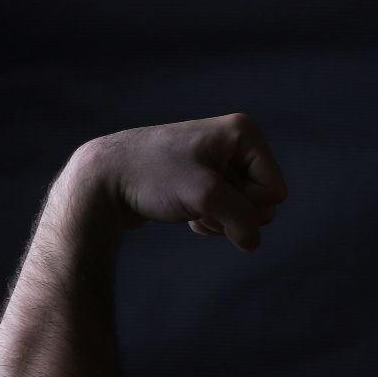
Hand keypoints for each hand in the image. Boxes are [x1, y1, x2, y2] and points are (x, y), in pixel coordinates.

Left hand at [79, 113, 288, 251]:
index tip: (210, 193)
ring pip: (244, 210)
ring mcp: (219, 162)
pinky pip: (226, 212)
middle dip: (233, 212)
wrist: (103, 180)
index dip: (246, 203)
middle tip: (198, 202)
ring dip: (219, 218)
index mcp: (243, 132)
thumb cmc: (153, 177)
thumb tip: (252, 244)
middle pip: (262, 201)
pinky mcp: (203, 180)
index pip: (274, 191)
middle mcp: (234, 142)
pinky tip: (183, 212)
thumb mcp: (206, 196)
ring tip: (187, 206)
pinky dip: (208, 219)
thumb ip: (242, 220)